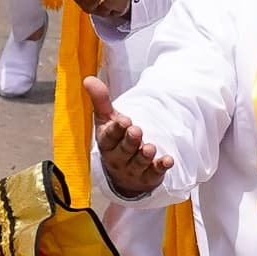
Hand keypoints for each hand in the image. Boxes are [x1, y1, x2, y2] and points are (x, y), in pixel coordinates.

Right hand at [84, 77, 169, 199]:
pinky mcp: (148, 176)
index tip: (124, 121)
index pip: (109, 137)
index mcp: (106, 143)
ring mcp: (133, 169)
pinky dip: (161, 167)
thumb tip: (88, 79)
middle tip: (136, 130)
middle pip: (123, 150)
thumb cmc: (114, 141)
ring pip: (138, 163)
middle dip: (130, 141)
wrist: (122, 174)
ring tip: (149, 148)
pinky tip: (168, 161)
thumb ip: (101, 100)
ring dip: (144, 156)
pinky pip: (154, 173)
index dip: (116, 130)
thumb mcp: (106, 121)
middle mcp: (118, 158)